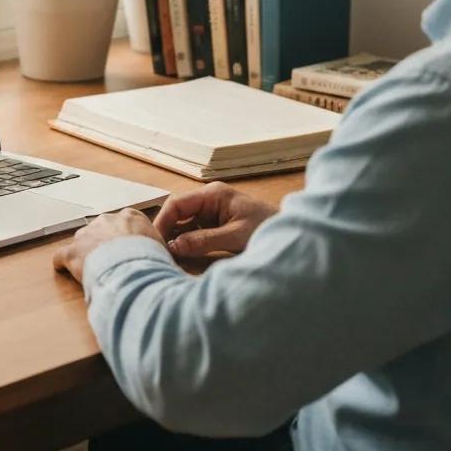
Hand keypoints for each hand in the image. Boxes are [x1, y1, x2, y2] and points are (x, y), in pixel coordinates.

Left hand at [53, 208, 163, 284]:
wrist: (133, 268)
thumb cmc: (150, 259)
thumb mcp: (161, 247)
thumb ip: (154, 245)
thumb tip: (159, 257)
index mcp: (130, 217)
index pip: (124, 222)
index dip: (125, 238)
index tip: (127, 248)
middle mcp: (106, 221)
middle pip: (101, 230)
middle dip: (104, 244)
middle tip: (112, 262)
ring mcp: (87, 235)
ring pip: (82, 242)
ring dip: (86, 254)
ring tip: (93, 269)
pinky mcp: (72, 252)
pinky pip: (61, 256)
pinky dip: (63, 263)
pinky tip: (65, 270)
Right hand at [153, 182, 275, 258]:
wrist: (295, 237)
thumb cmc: (268, 230)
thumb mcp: (235, 237)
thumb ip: (203, 241)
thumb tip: (174, 247)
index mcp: (213, 194)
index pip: (177, 204)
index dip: (163, 222)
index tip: (155, 241)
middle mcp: (209, 200)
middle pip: (177, 213)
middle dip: (167, 232)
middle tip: (158, 252)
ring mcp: (212, 213)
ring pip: (184, 224)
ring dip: (176, 239)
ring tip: (167, 257)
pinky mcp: (216, 225)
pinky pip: (194, 232)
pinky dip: (187, 243)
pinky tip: (181, 256)